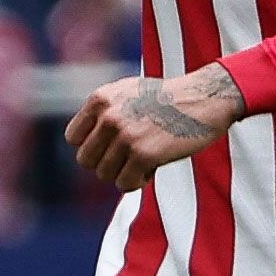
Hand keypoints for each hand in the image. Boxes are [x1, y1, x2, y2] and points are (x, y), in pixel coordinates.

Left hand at [66, 64, 245, 191]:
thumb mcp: (126, 92)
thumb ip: (103, 111)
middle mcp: (108, 116)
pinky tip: (153, 167)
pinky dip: (138, 181)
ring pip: (105, 175)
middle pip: (86, 160)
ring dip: (124, 173)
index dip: (92, 146)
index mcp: (100, 99)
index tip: (110, 147)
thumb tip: (80, 141)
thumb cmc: (166, 98)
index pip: (73, 138)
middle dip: (106, 163)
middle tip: (128, 157)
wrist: (203, 99)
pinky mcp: (144, 155)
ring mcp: (125, 136)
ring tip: (143, 159)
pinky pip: (125, 184)